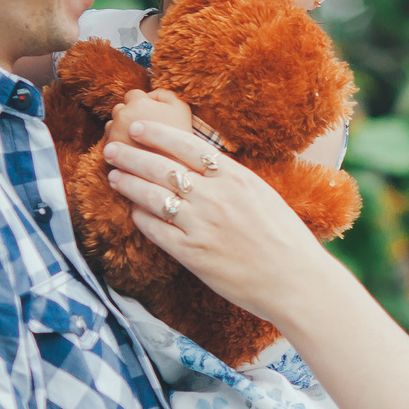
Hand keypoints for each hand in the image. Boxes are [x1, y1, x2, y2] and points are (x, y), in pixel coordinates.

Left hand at [102, 120, 345, 325]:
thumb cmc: (285, 240)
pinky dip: (141, 218)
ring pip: (152, 196)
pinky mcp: (192, 254)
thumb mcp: (262, 196)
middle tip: (113, 149)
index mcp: (236, 178)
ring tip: (115, 177)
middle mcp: (216, 198)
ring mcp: (201, 226)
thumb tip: (202, 167)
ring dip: (128, 184)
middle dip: (132, 156)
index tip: (139, 127)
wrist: (295, 281)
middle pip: (162, 168)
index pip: (187, 146)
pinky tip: (134, 211)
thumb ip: (231, 180)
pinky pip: (156, 230)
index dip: (158, 134)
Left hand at [103, 87, 190, 149]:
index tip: (150, 115)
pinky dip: (118, 145)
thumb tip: (149, 93)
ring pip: (111, 125)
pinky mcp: (109, 151)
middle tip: (145, 129)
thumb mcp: (181, 108)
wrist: (176, 170)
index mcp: (138, 103)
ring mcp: (114, 134)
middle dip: (129, 115)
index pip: (132, 94)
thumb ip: (164, 94)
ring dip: (121, 130)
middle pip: (119, 108)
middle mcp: (122, 116)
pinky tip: (133, 151)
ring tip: (139, 141)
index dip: (142, 103)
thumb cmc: (181, 138)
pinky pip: (109, 142)